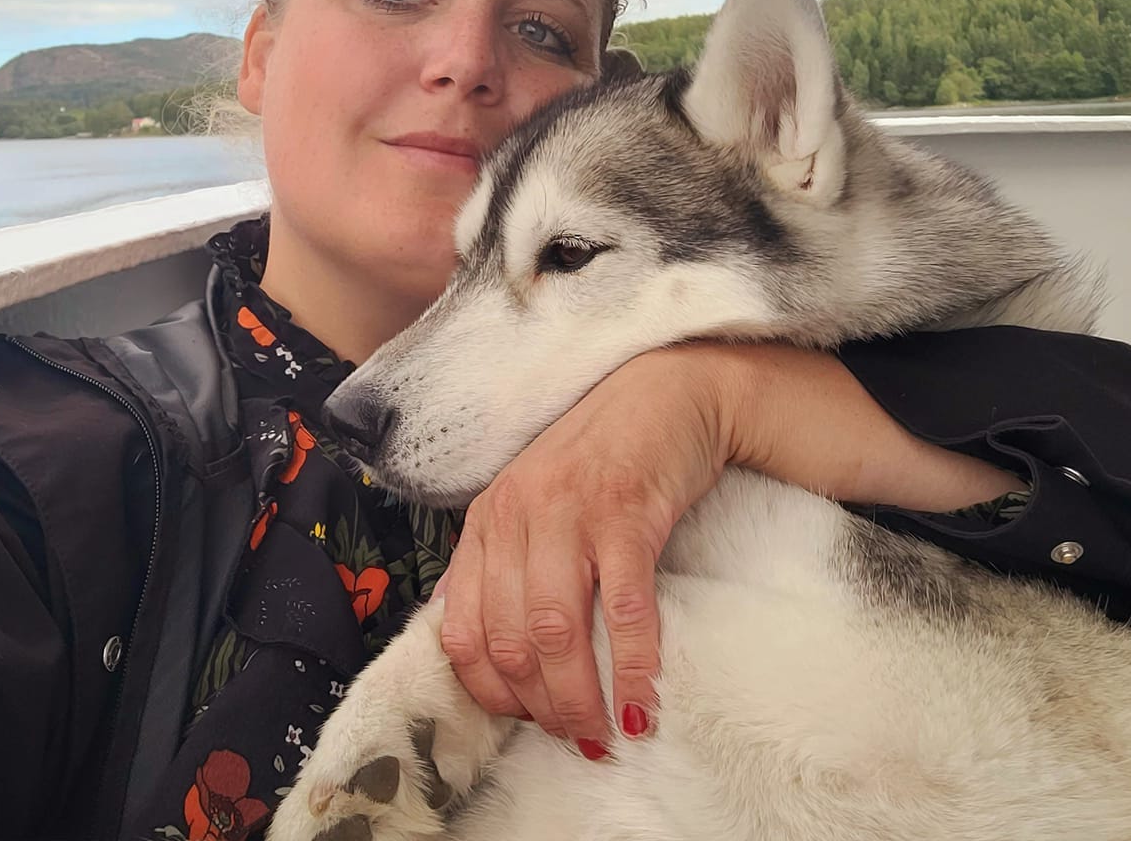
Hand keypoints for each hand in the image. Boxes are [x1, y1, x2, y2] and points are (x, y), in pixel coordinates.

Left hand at [433, 345, 731, 757]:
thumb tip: (493, 654)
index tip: (524, 721)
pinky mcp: (627, 515)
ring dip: (581, 699)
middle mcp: (517, 518)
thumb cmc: (600, 457)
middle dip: (541, 707)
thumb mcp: (533, 505)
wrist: (668, 392)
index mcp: (487, 522)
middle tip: (575, 738)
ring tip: (605, 735)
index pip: (463, 630)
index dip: (490, 691)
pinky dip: (634, 666)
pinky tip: (643, 702)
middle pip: (511, 642)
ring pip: (559, 634)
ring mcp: (570, 515)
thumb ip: (506, 566)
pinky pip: (625, 610)